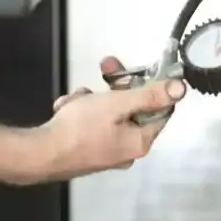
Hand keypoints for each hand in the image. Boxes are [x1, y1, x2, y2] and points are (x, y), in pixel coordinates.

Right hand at [17, 57, 185, 183]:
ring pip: (108, 112)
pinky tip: (66, 109)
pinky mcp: (88, 151)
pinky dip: (80, 112)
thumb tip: (181, 89)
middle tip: (105, 66)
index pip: (160, 109)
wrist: (39, 154)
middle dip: (115, 87)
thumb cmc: (81, 128)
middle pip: (132, 108)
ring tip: (75, 100)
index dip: (152, 85)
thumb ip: (150, 95)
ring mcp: (107, 152)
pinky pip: (92, 123)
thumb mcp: (118, 104)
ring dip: (92, 99)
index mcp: (140, 142)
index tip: (138, 68)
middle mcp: (127, 151)